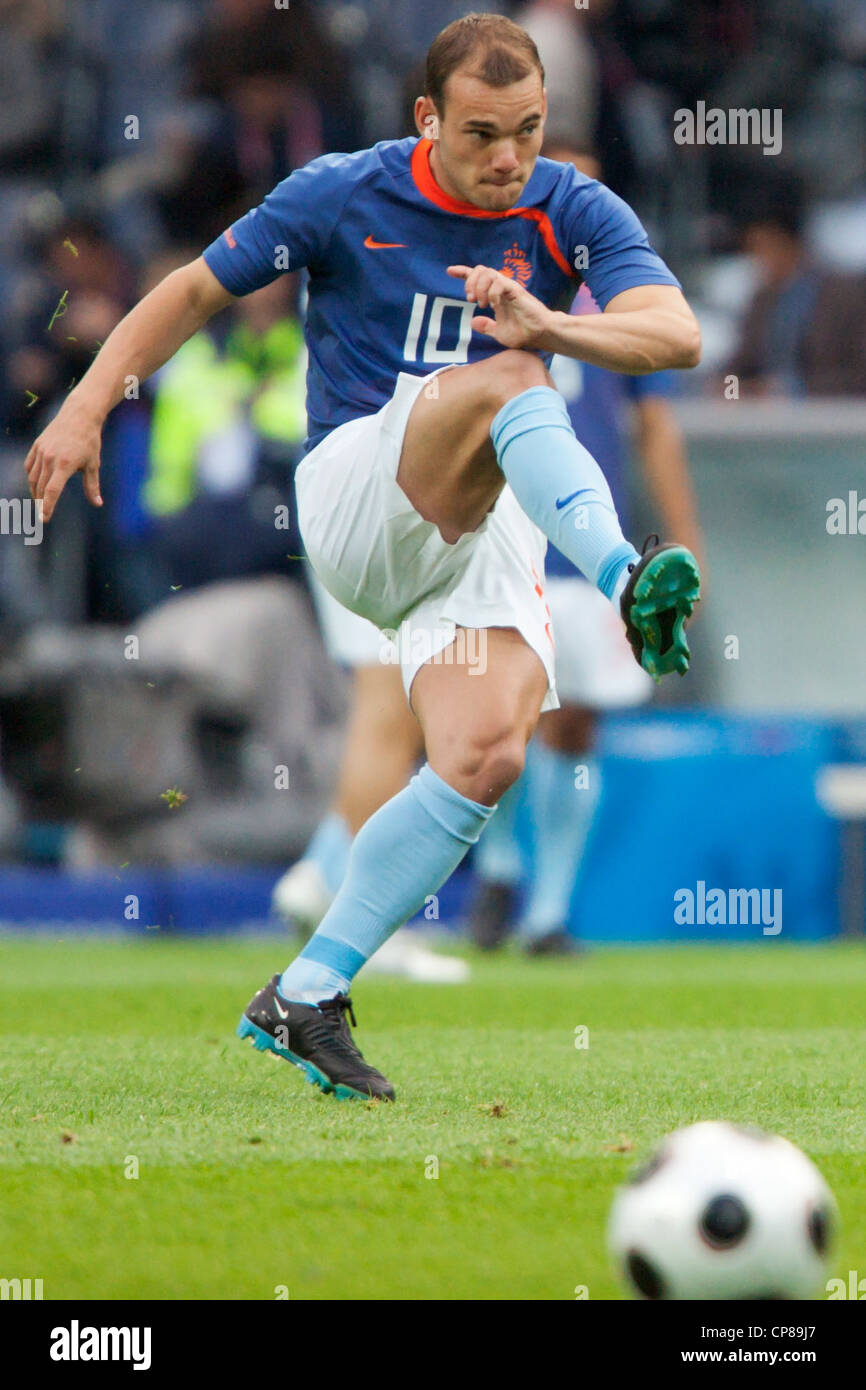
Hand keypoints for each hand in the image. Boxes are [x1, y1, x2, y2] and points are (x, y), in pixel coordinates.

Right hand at [25, 401, 103, 522]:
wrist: (79, 415)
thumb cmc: (89, 441)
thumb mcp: (93, 464)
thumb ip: (92, 486)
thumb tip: (98, 504)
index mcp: (65, 464)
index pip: (52, 491)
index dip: (47, 507)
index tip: (44, 519)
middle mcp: (50, 458)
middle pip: (40, 487)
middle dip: (40, 503)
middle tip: (42, 514)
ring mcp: (41, 451)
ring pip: (33, 478)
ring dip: (34, 492)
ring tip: (39, 502)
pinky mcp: (37, 445)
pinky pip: (29, 466)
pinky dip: (31, 477)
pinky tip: (35, 485)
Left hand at [447, 264, 553, 348]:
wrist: (540, 335)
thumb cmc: (524, 333)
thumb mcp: (499, 333)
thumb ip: (487, 327)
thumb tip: (473, 322)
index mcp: (496, 295)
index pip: (478, 277)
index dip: (462, 272)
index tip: (449, 271)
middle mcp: (501, 288)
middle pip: (480, 269)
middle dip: (469, 281)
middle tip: (470, 300)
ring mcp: (508, 288)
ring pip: (488, 272)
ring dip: (479, 287)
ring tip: (481, 304)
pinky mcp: (516, 290)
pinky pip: (499, 283)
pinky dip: (491, 293)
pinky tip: (493, 306)